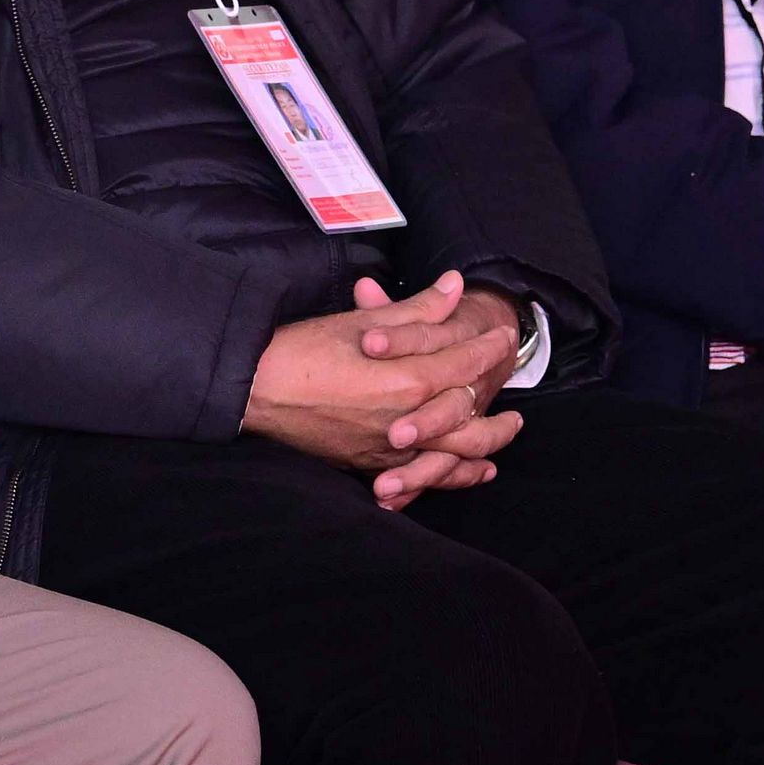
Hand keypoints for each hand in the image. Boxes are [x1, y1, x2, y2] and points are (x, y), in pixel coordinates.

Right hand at [243, 274, 526, 506]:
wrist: (252, 391)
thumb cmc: (302, 351)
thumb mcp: (362, 324)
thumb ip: (416, 310)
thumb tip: (454, 286)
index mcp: (406, 381)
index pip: (463, 365)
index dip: (487, 348)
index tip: (503, 336)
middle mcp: (406, 422)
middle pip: (471, 420)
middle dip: (496, 399)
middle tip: (511, 386)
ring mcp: (388, 450)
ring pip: (453, 456)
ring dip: (485, 447)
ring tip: (505, 437)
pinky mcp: (368, 465)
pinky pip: (422, 478)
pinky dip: (449, 476)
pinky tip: (466, 471)